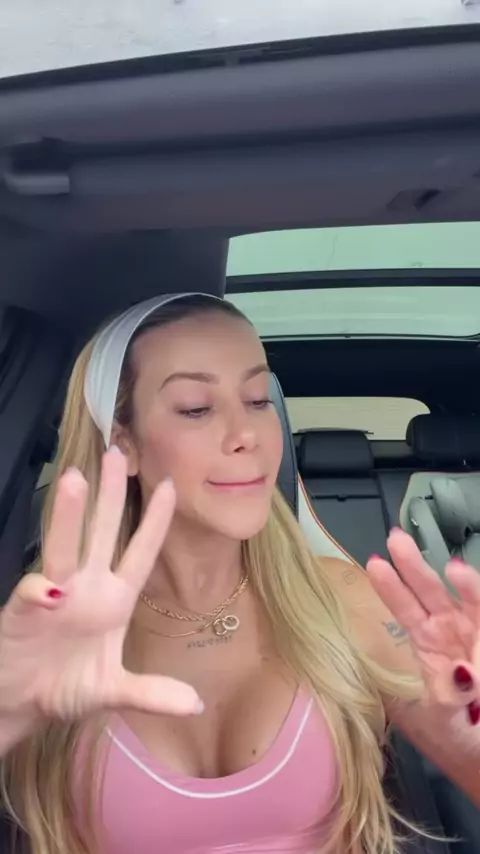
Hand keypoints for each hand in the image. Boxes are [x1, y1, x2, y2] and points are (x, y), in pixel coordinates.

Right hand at [0, 448, 201, 726]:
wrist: (21, 704)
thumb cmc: (67, 688)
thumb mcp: (113, 692)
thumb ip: (151, 693)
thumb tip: (195, 705)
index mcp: (114, 600)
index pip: (140, 554)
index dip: (154, 523)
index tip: (171, 487)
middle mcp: (86, 588)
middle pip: (101, 533)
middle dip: (110, 495)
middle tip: (118, 454)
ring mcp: (54, 596)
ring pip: (64, 549)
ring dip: (69, 517)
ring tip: (75, 479)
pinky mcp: (24, 613)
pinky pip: (32, 595)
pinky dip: (36, 592)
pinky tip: (44, 592)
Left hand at [366, 528, 479, 722]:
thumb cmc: (457, 737)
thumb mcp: (444, 722)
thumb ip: (449, 696)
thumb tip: (463, 672)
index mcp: (426, 645)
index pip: (405, 610)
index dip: (391, 588)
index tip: (374, 564)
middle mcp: (450, 632)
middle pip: (431, 594)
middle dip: (415, 567)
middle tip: (397, 540)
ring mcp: (475, 634)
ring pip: (469, 602)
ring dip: (464, 584)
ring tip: (454, 567)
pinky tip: (470, 581)